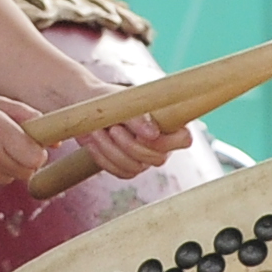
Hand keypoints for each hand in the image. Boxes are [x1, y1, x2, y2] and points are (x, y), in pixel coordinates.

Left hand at [69, 112, 186, 183]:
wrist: (88, 103)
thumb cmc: (111, 99)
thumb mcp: (124, 103)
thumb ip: (139, 117)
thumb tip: (153, 134)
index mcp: (169, 124)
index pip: (184, 139)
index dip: (166, 142)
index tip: (142, 132)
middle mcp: (161, 145)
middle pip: (157, 158)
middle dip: (130, 145)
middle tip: (113, 128)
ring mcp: (145, 159)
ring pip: (135, 167)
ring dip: (111, 150)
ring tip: (96, 132)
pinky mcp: (127, 167)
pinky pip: (120, 172)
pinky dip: (103, 158)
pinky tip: (92, 142)